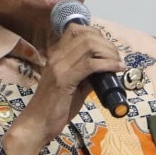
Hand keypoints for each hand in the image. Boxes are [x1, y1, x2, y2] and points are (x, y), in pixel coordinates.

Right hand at [2, 25, 125, 154]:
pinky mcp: (64, 80)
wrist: (37, 124)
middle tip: (117, 58)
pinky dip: (108, 65)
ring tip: (118, 63)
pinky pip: (90, 65)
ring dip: (109, 52)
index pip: (77, 30)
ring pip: (89, 45)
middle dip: (107, 44)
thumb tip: (106, 69)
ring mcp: (59, 66)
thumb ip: (87, 75)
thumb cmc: (55, 107)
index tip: (109, 48)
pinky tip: (117, 69)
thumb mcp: (74, 86)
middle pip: (87, 35)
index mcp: (57, 55)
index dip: (97, 34)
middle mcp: (56, 56)